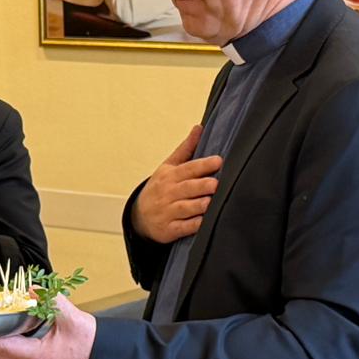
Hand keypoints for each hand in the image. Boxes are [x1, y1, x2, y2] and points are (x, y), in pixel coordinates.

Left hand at [0, 296, 95, 358]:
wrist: (101, 353)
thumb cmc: (89, 342)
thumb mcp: (71, 318)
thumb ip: (51, 301)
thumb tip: (34, 289)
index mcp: (36, 356)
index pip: (2, 348)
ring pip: (4, 356)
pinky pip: (13, 354)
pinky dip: (3, 344)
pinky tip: (1, 333)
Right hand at [131, 124, 222, 243]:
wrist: (139, 216)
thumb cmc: (160, 189)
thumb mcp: (168, 167)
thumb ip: (186, 149)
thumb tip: (199, 128)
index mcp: (169, 176)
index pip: (187, 168)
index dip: (203, 165)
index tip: (218, 161)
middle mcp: (168, 193)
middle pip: (186, 188)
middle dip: (200, 186)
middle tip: (215, 184)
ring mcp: (167, 212)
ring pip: (184, 208)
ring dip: (198, 206)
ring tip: (210, 202)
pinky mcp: (169, 229)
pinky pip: (182, 228)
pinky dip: (192, 226)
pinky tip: (203, 222)